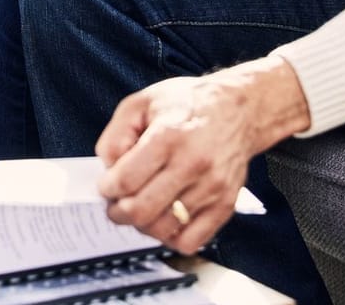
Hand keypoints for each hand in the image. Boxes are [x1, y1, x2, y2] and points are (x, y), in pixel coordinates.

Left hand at [95, 57, 311, 253]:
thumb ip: (115, 136)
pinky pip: (190, 241)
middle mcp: (192, 164)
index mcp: (168, 136)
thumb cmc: (188, 104)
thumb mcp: (141, 103)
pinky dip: (171, 236)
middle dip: (118, 211)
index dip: (106, 188)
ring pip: (162, 229)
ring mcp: (211, 188)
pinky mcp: (225, 204)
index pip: (125, 180)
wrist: (238, 109)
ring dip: (142, 224)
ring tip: (141, 207)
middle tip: (116, 203)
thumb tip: (109, 171)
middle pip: (140, 210)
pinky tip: (166, 217)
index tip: (106, 185)